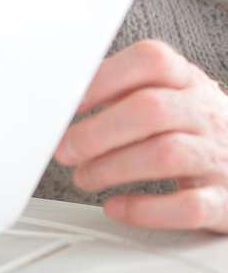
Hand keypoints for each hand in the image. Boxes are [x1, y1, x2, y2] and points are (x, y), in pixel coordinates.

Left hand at [54, 39, 227, 230]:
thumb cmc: (193, 128)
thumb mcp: (168, 95)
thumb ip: (122, 92)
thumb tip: (61, 101)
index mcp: (188, 81)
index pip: (150, 62)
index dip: (103, 80)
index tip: (67, 104)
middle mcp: (207, 114)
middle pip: (151, 110)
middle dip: (97, 132)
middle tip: (64, 150)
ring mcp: (221, 157)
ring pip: (167, 154)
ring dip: (113, 168)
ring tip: (84, 177)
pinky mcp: (226, 203)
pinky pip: (189, 207)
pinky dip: (145, 210)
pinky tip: (117, 207)